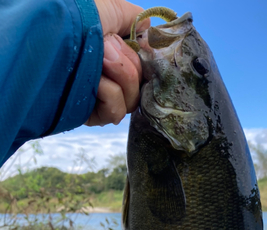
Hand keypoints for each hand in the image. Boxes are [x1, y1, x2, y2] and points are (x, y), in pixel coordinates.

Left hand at [85, 0, 149, 126]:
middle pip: (141, 84)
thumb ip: (135, 19)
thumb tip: (149, 32)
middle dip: (127, 61)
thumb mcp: (111, 9)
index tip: (140, 45)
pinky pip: (116, 110)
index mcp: (116, 55)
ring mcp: (102, 99)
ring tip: (100, 61)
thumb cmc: (74, 19)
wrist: (51, 37)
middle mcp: (111, 78)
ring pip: (132, 99)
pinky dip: (110, 94)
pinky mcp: (94, 115)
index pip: (145, 68)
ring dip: (121, 75)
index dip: (146, 58)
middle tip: (106, 46)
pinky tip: (95, 83)